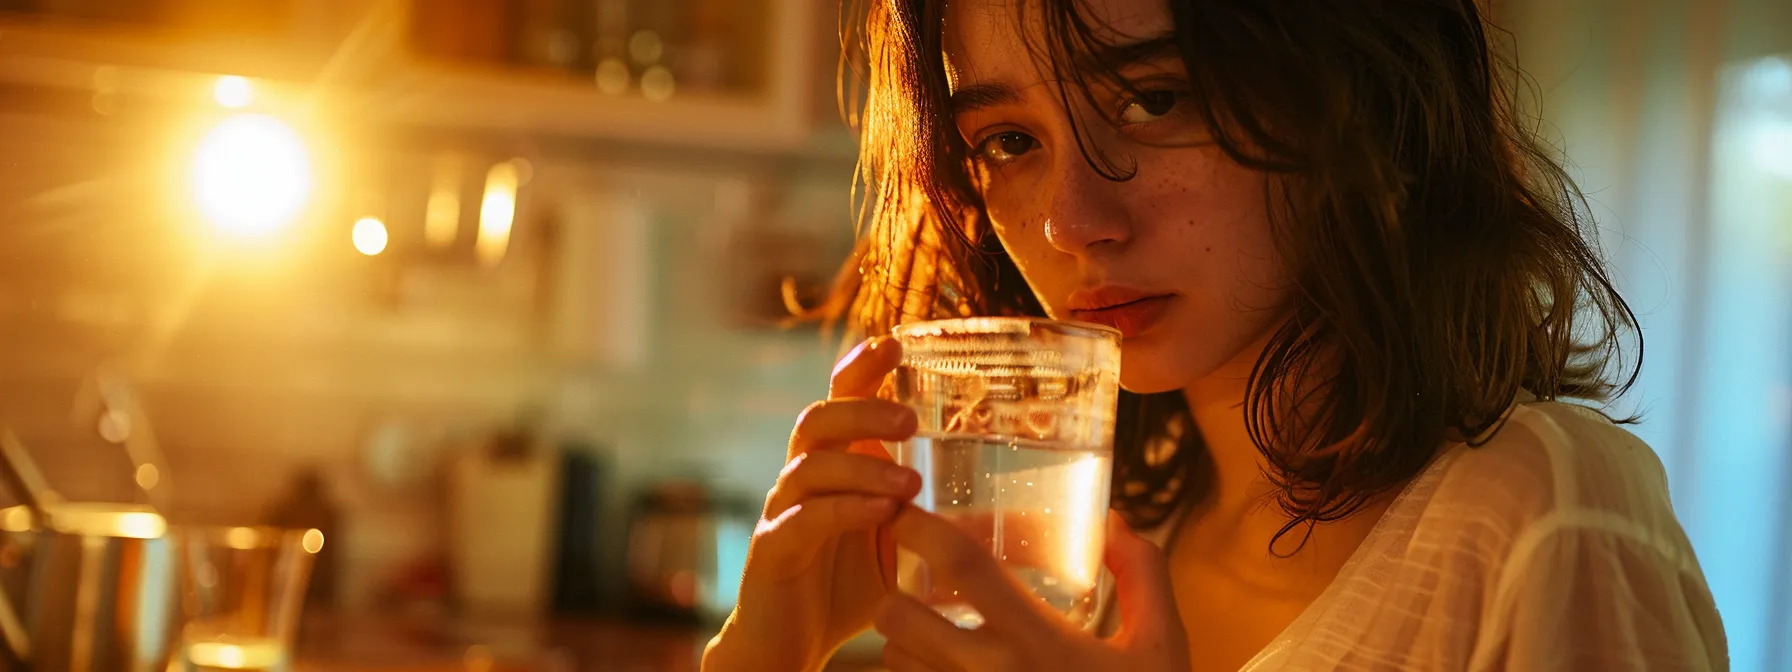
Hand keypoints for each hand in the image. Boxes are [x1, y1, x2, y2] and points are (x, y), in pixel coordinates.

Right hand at [704, 337, 921, 671]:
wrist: (788, 645)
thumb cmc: (843, 589)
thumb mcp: (893, 542)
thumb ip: (922, 510)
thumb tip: (996, 495)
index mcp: (831, 466)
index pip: (839, 400)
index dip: (861, 368)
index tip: (895, 343)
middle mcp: (800, 480)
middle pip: (818, 419)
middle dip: (862, 409)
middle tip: (910, 419)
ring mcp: (781, 513)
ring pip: (809, 466)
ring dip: (861, 467)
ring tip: (909, 483)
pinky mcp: (771, 552)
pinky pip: (801, 521)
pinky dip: (843, 512)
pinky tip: (881, 514)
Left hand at [874, 509, 1190, 671]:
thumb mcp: (1161, 644)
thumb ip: (1143, 574)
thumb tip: (1111, 523)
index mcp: (1039, 642)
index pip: (963, 567)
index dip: (922, 528)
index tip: (905, 510)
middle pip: (899, 619)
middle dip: (894, 592)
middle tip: (914, 582)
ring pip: (895, 661)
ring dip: (902, 639)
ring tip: (932, 630)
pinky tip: (945, 666)